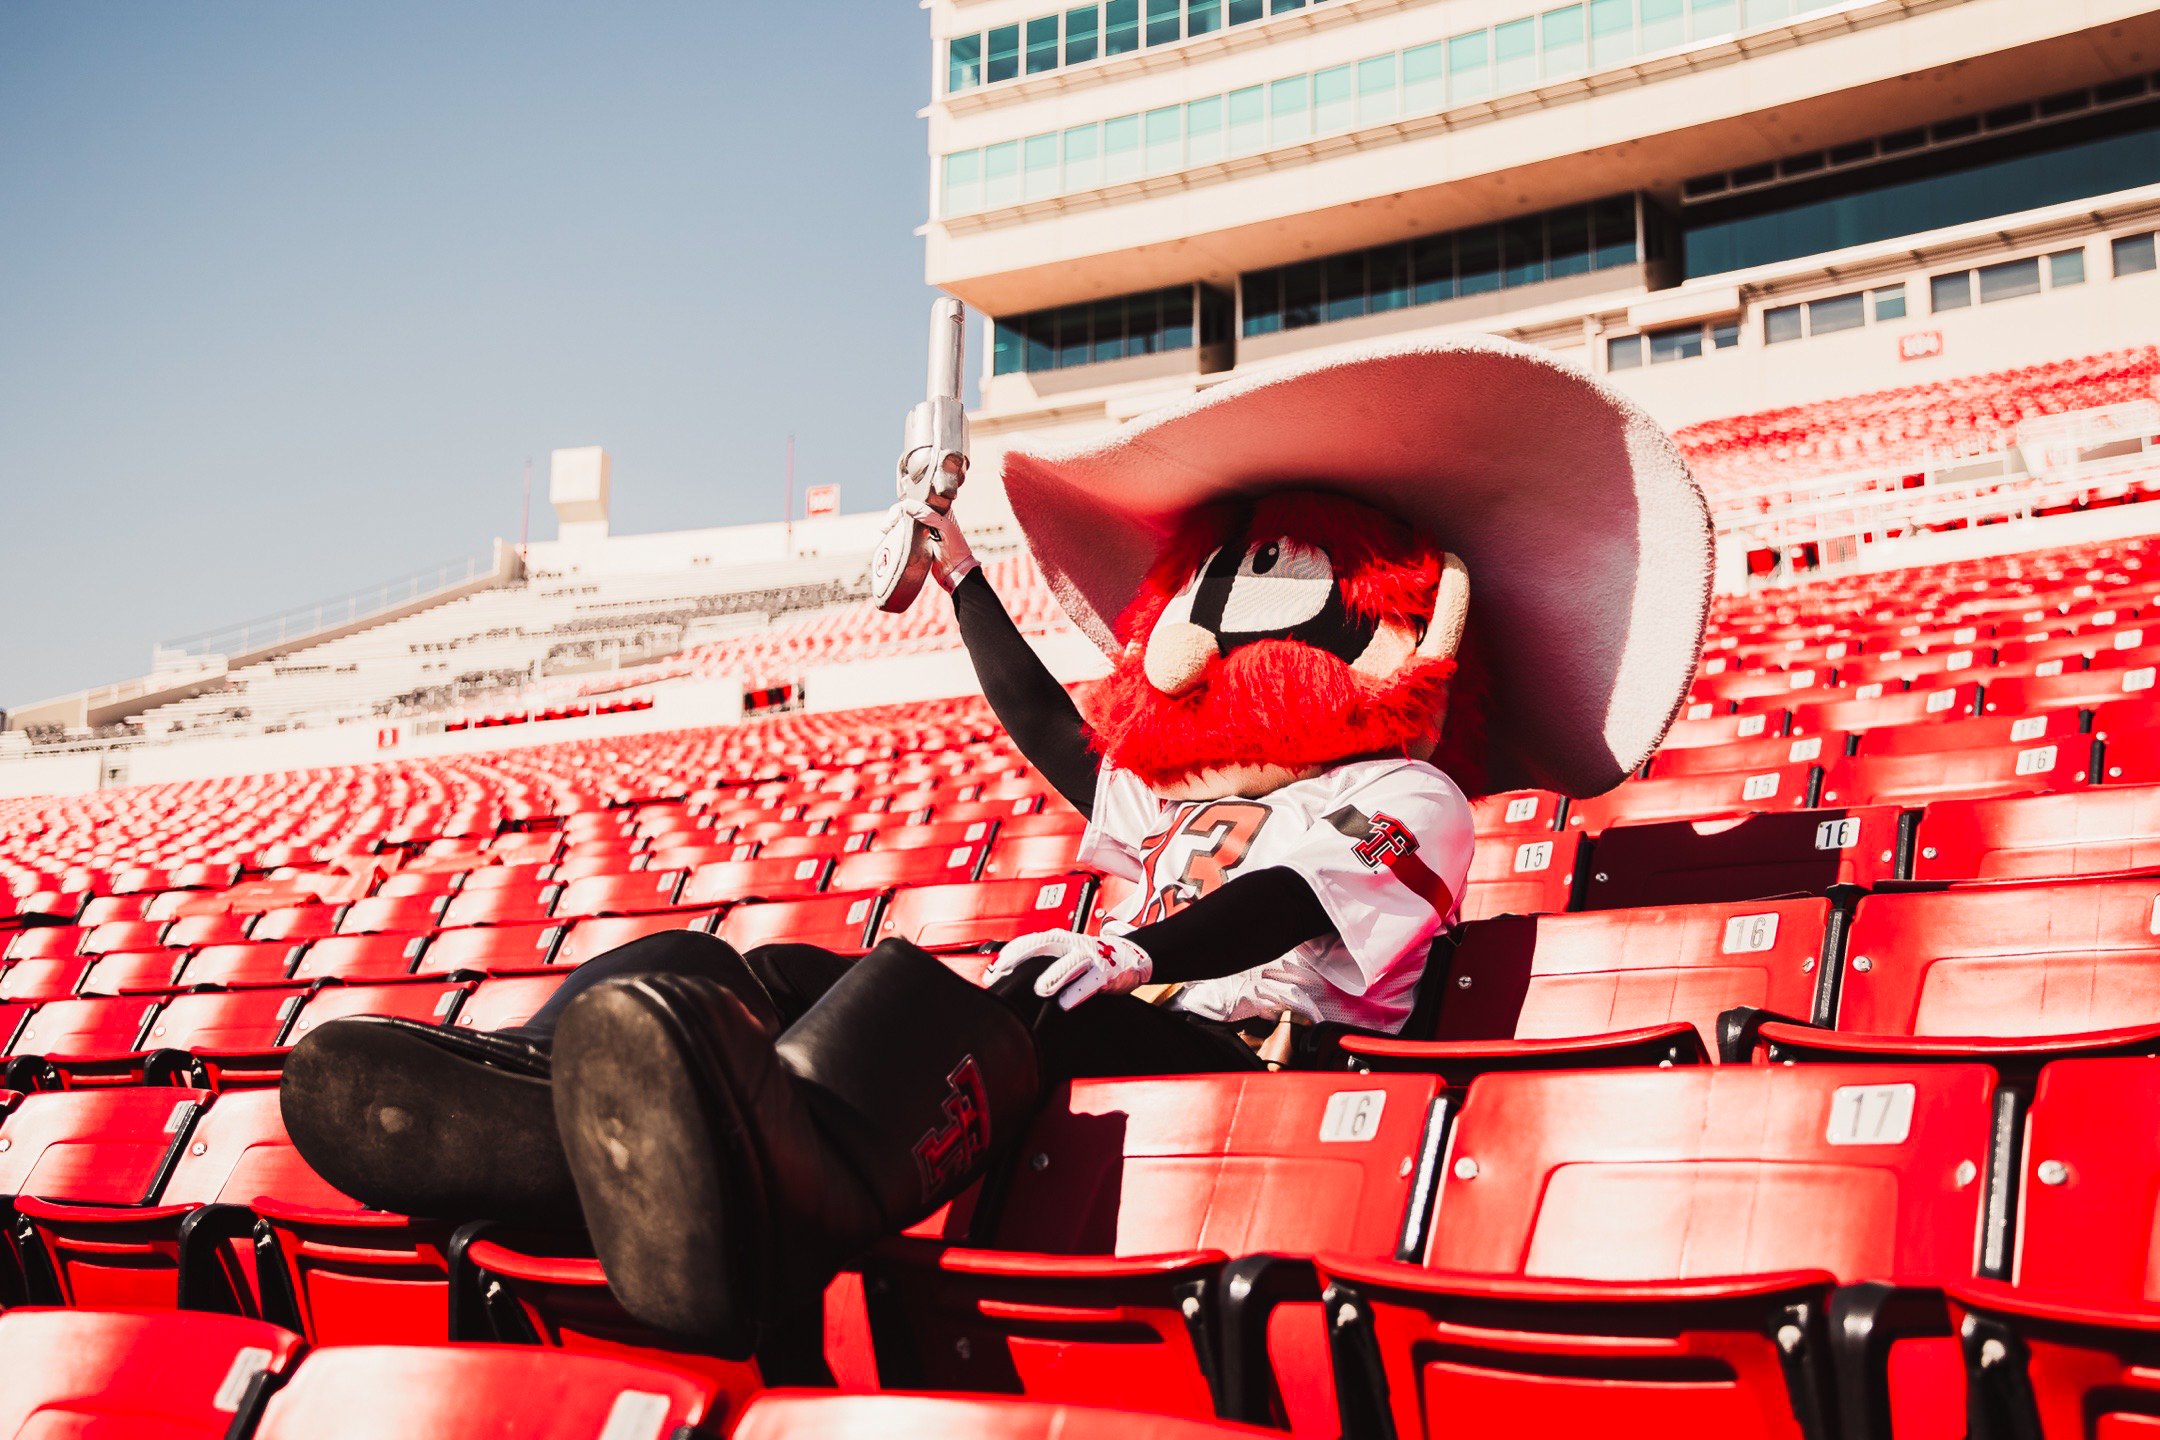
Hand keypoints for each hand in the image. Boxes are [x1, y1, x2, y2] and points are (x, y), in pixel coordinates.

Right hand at [887, 498, 975, 587]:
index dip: (903, 506)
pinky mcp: (919, 544)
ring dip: (894, 525)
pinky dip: (897, 535)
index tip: (895, 515)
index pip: (917, 502)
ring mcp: (924, 532)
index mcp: (939, 512)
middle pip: (908, 512)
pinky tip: (890, 537)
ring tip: (886, 531)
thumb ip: (928, 515)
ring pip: (905, 523)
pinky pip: (905, 535)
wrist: (957, 573)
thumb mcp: (944, 528)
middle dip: (895, 516)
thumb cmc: (955, 549)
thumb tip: (906, 505)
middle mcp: (931, 520)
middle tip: (887, 526)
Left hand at [986, 929, 1152, 1010]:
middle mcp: (1073, 944)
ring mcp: (1091, 957)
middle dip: (1023, 954)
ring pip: (1071, 962)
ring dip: (1055, 975)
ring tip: (1041, 989)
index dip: (1010, 954)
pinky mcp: (1107, 973)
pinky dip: (1078, 992)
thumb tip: (1007, 977)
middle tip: (1003, 970)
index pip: (1030, 941)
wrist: (1132, 955)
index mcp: (1060, 939)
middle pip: (1045, 943)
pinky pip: (1092, 982)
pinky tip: (1066, 1004)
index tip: (992, 971)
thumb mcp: (1065, 955)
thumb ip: (1042, 963)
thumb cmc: (1092, 959)